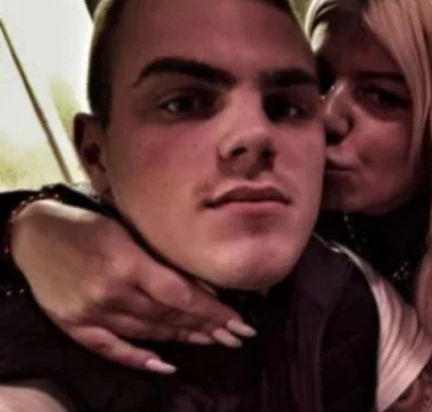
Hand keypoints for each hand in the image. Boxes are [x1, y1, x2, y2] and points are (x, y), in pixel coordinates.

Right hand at [9, 200, 255, 373]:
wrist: (34, 234)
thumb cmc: (89, 224)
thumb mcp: (130, 230)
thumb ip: (162, 259)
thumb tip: (203, 286)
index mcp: (128, 263)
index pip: (181, 296)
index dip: (213, 312)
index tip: (240, 322)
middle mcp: (111, 292)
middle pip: (169, 317)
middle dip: (207, 327)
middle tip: (237, 336)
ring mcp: (91, 313)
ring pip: (148, 333)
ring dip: (185, 339)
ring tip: (214, 342)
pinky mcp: (75, 326)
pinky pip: (112, 349)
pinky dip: (140, 359)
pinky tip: (167, 365)